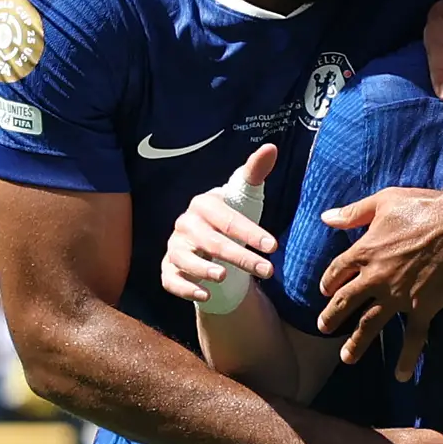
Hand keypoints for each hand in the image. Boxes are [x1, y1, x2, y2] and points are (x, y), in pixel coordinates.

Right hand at [156, 147, 281, 305]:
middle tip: (267, 270)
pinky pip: (171, 280)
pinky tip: (205, 295)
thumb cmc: (231, 218)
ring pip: (185, 260)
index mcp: (203, 204)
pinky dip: (185, 289)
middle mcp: (185, 224)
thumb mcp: (245, 197)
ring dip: (203, 269)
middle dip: (240, 256)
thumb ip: (255, 172)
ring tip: (225, 277)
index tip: (273, 246)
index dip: (251, 233)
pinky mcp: (168, 269)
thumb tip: (271, 147)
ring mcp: (175, 247)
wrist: (211, 244)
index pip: (228, 219)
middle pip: (211, 241)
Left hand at [314, 187, 442, 376]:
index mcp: (365, 252)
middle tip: (324, 328)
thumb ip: (353, 213)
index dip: (329, 282)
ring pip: (370, 324)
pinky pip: (413, 338)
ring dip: (357, 342)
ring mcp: (398, 296)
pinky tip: (400, 375)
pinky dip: (406, 358)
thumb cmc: (424, 207)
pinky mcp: (422, 307)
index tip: (325, 291)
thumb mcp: (384, 201)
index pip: (337, 271)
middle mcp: (376, 278)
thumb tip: (325, 217)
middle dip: (332, 316)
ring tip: (347, 357)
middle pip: (346, 302)